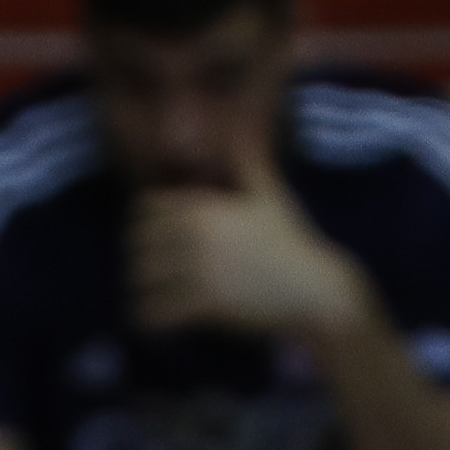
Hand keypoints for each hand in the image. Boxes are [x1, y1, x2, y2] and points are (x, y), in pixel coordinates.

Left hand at [131, 174, 373, 344]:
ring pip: (141, 282)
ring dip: (143, 293)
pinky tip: (162, 321)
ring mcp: (202, 270)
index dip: (144, 226)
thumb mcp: (268, 194)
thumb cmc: (288, 242)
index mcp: (205, 208)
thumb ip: (247, 162)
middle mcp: (199, 235)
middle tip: (153, 277)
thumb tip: (238, 129)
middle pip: (136, 247)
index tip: (154, 244)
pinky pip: (153, 314)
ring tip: (155, 300)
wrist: (313, 288)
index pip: (145, 209)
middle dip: (141, 262)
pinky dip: (150, 320)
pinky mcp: (207, 304)